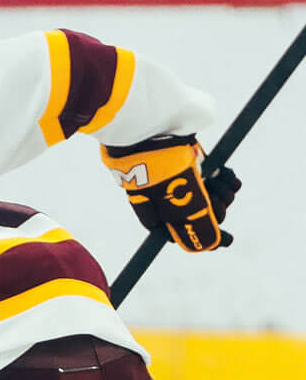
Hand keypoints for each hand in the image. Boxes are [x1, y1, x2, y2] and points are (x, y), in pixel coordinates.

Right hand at [100, 134, 239, 251]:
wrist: (151, 134)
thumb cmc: (160, 174)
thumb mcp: (180, 207)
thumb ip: (199, 227)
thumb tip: (218, 245)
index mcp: (163, 217)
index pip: (190, 235)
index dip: (210, 238)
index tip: (228, 240)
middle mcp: (174, 202)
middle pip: (206, 217)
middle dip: (218, 212)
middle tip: (214, 200)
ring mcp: (186, 183)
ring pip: (216, 199)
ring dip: (225, 195)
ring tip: (220, 184)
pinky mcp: (198, 165)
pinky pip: (221, 180)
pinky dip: (228, 181)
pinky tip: (227, 176)